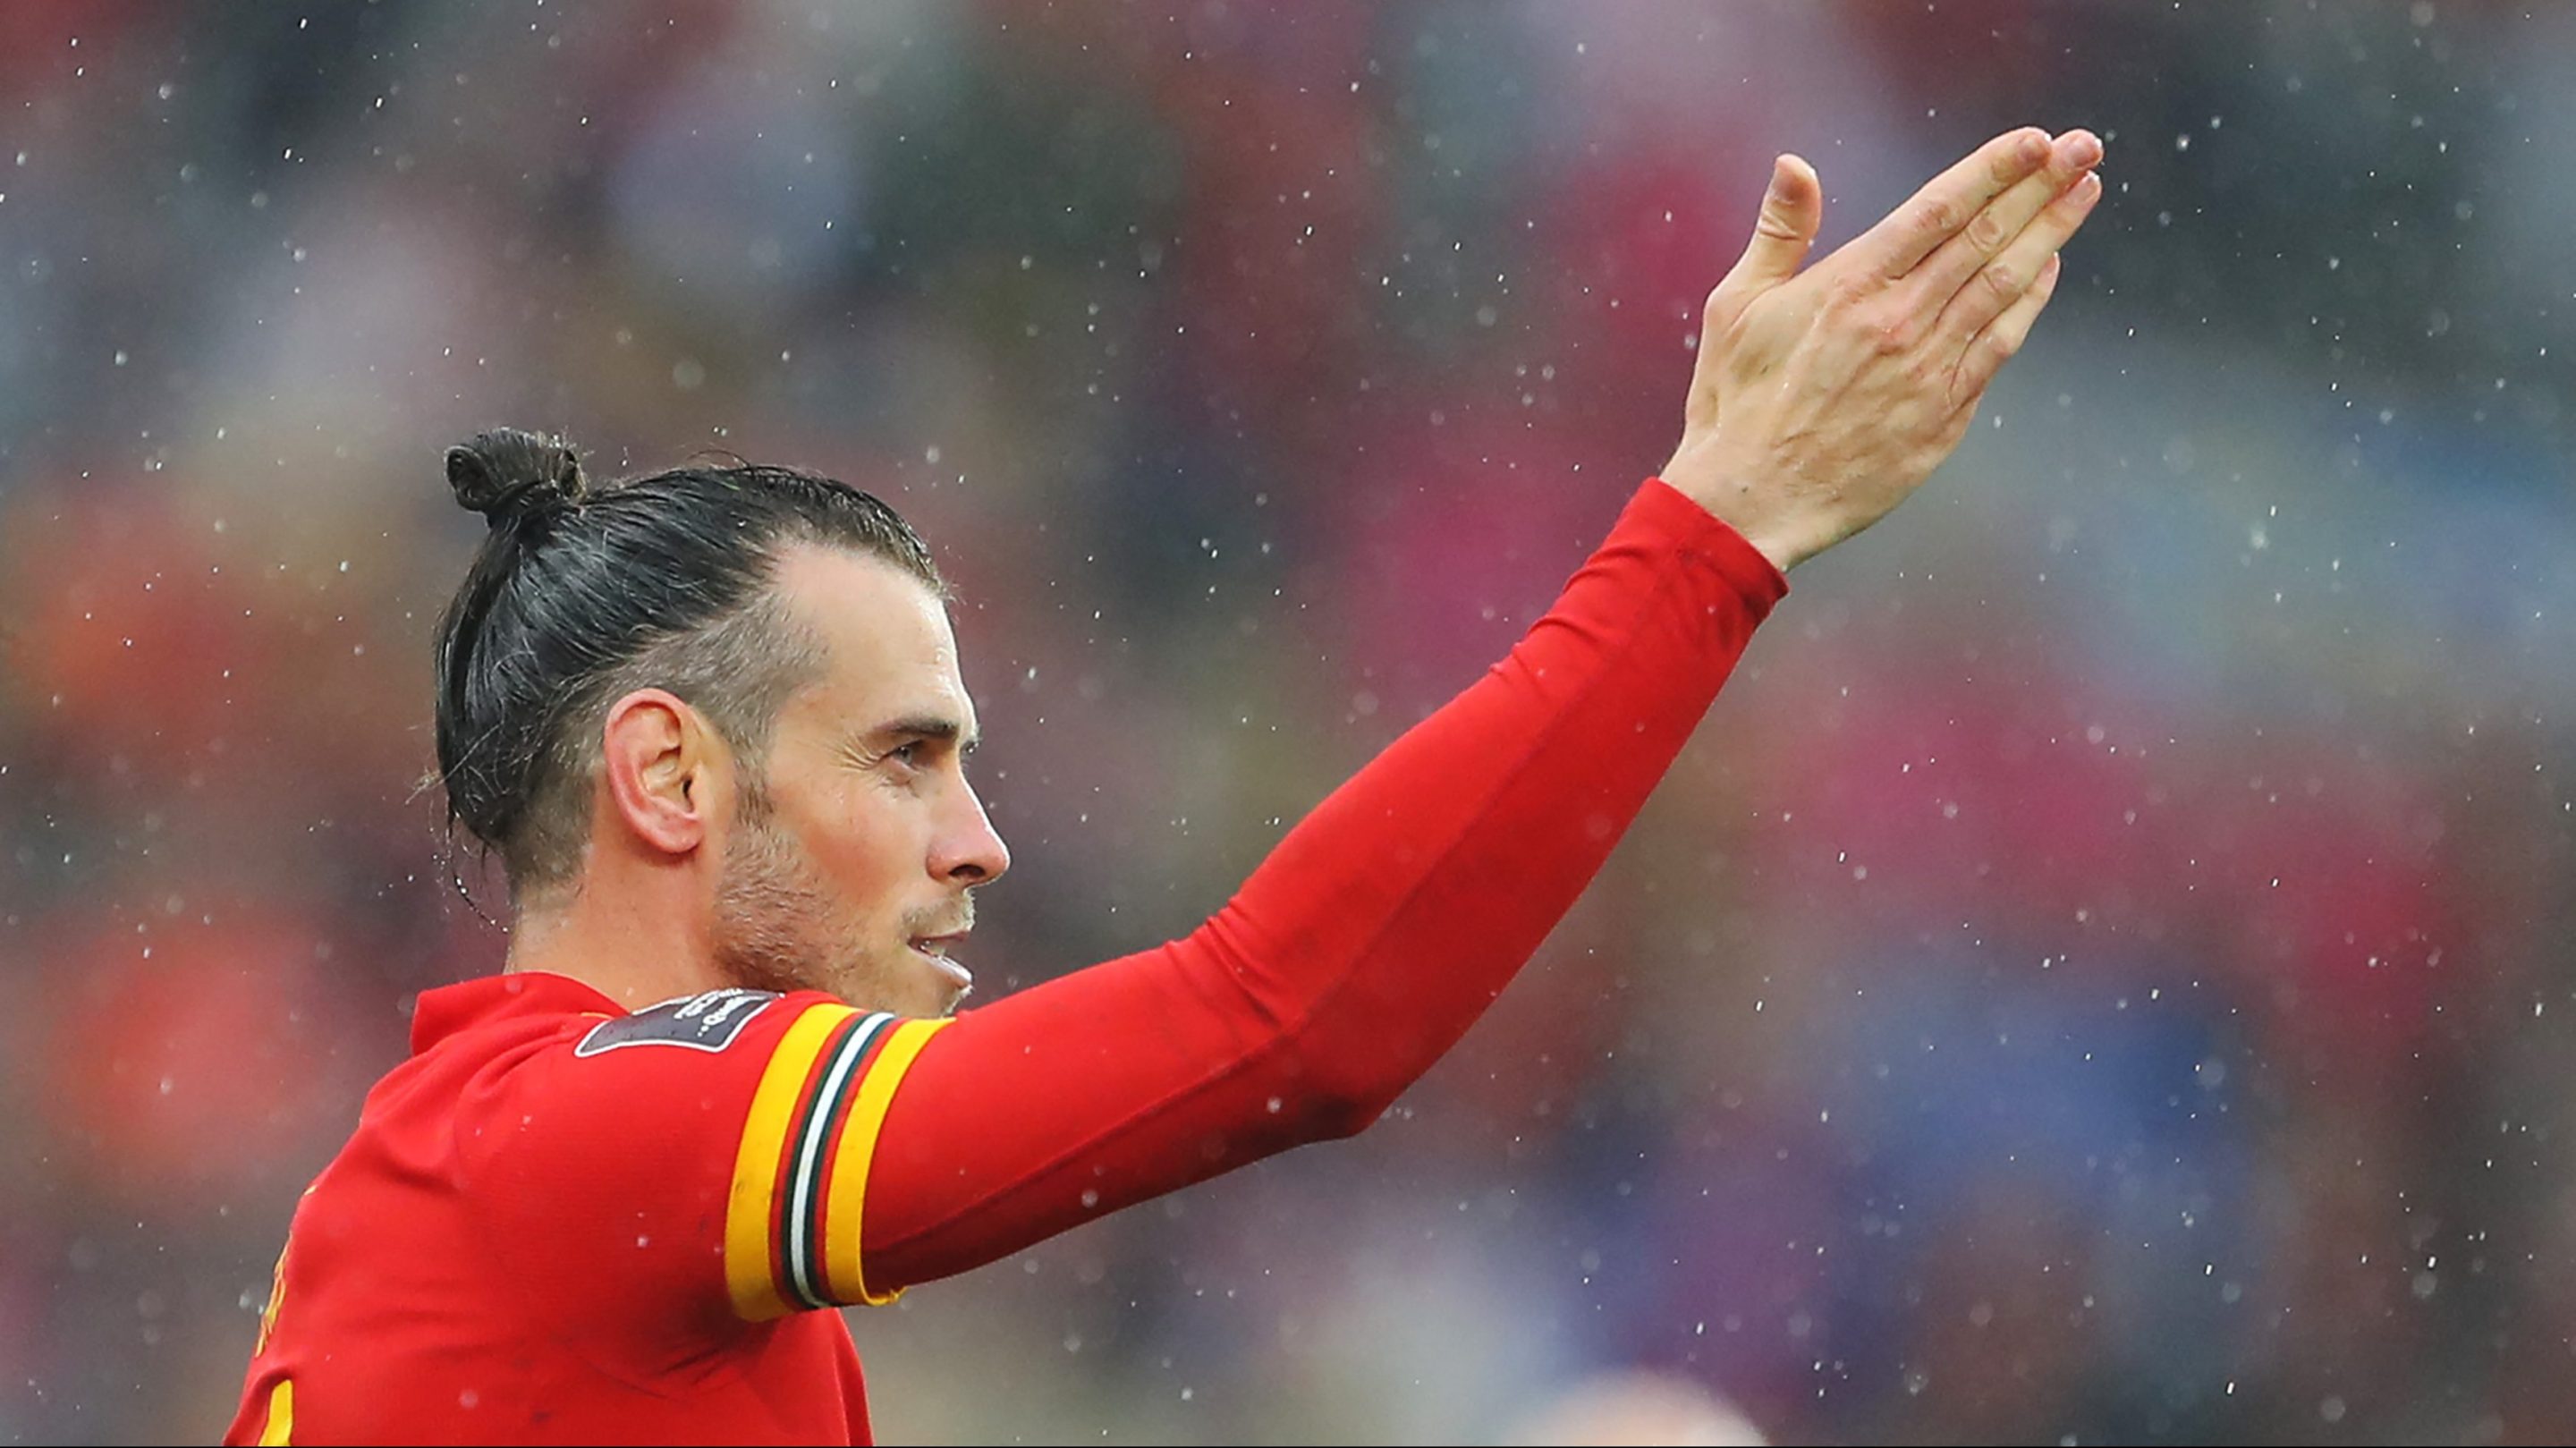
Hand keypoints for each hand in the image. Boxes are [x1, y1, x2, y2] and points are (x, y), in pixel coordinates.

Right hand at [1662, 127, 2104, 571]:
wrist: (1751, 502)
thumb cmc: (1734, 405)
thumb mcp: (1737, 307)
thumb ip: (1778, 233)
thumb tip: (1795, 164)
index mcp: (1849, 287)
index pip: (1937, 210)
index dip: (1992, 170)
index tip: (2034, 140)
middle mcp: (1898, 321)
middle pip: (1985, 239)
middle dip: (2041, 187)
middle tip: (2085, 148)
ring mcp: (1927, 370)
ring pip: (2004, 287)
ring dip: (2050, 235)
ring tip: (2085, 192)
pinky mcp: (1943, 416)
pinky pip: (1998, 347)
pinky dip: (2028, 302)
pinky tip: (2047, 270)